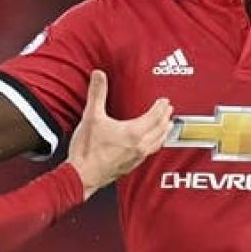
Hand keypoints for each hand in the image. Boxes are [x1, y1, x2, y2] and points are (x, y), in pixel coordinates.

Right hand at [66, 71, 172, 198]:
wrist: (82, 175)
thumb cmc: (87, 150)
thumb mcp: (91, 116)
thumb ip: (97, 93)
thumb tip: (99, 76)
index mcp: (133, 132)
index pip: (154, 116)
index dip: (161, 107)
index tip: (165, 101)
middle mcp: (139, 146)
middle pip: (160, 129)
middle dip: (165, 118)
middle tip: (169, 111)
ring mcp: (136, 157)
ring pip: (157, 142)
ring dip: (164, 132)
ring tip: (167, 127)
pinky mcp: (131, 166)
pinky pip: (150, 153)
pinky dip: (155, 144)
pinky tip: (151, 145)